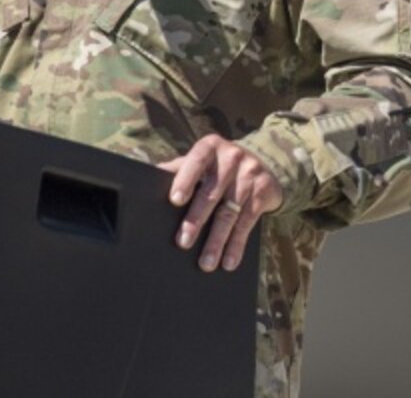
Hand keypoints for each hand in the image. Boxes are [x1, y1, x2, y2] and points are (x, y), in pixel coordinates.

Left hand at [158, 134, 283, 272]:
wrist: (264, 163)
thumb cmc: (218, 166)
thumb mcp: (202, 161)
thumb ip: (178, 169)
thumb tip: (146, 178)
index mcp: (210, 147)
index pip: (196, 161)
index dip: (185, 180)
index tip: (175, 200)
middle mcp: (231, 157)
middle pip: (211, 193)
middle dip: (196, 220)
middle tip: (183, 242)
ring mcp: (249, 174)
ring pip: (229, 213)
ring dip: (217, 241)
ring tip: (205, 263)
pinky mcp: (263, 191)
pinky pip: (247, 222)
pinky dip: (236, 244)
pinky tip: (228, 261)